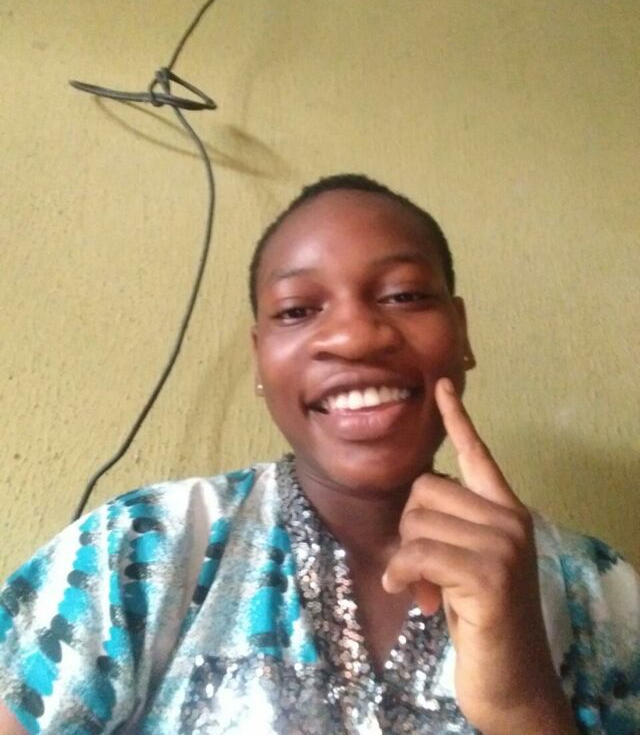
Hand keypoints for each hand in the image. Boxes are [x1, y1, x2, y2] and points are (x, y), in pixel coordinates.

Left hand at [382, 378, 575, 733]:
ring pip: (418, 520)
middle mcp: (510, 519)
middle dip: (410, 529)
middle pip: (425, 488)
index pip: (478, 453)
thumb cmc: (482, 622)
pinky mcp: (489, 574)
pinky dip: (405, 574)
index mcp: (505, 512)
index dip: (457, 418)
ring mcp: (503, 545)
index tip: (441, 385)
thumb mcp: (463, 566)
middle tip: (422, 570)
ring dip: (407, 559)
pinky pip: (420, 552)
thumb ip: (449, 530)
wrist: (511, 683)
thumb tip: (413, 512)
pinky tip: (417, 598)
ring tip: (425, 590)